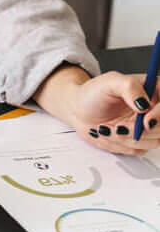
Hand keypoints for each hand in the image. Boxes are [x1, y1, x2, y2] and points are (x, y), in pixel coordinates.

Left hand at [33, 65, 158, 155]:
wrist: (79, 110)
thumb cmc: (93, 93)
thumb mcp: (109, 82)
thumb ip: (129, 87)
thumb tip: (144, 103)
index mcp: (152, 90)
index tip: (146, 120)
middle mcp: (153, 109)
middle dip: (139, 130)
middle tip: (118, 127)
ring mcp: (149, 126)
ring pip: (154, 140)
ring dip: (127, 138)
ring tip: (108, 127)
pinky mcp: (141, 141)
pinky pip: (140, 149)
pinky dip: (122, 144)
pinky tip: (109, 132)